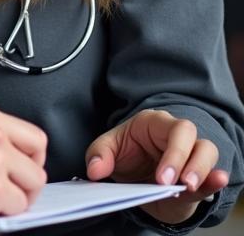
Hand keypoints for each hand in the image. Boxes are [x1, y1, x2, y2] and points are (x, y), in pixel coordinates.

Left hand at [85, 109, 228, 224]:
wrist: (135, 178)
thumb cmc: (127, 154)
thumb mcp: (109, 150)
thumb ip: (99, 155)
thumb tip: (95, 171)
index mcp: (155, 123)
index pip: (174, 129)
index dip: (174, 153)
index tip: (163, 179)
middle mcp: (176, 136)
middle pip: (195, 139)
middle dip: (189, 162)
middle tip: (177, 184)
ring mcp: (190, 157)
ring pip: (207, 154)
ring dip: (202, 173)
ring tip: (188, 188)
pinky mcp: (197, 179)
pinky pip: (212, 177)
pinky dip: (214, 181)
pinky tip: (217, 181)